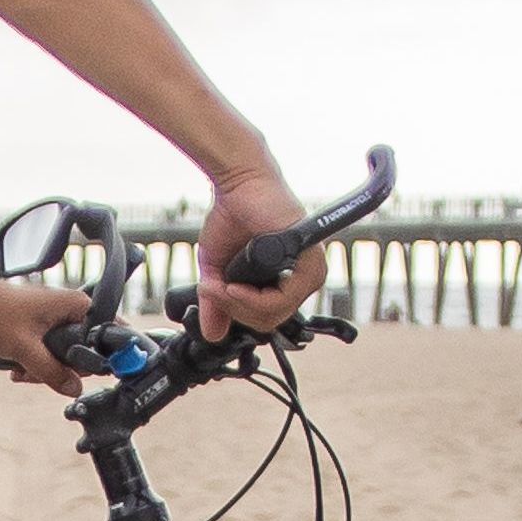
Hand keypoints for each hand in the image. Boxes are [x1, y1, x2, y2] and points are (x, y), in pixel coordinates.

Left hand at [0, 283, 85, 392]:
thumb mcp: (26, 349)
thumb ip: (53, 372)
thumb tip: (75, 389)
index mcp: (78, 306)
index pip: (105, 338)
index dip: (90, 361)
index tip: (70, 373)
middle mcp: (72, 310)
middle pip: (82, 352)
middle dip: (59, 369)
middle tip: (35, 372)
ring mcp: (58, 318)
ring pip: (63, 356)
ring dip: (43, 369)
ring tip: (21, 369)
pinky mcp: (45, 326)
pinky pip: (50, 351)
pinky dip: (35, 362)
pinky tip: (18, 367)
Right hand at [194, 164, 320, 338]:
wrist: (239, 186)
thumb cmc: (233, 218)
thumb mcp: (217, 271)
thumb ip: (216, 304)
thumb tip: (211, 335)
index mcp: (286, 280)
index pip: (266, 318)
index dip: (236, 314)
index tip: (214, 298)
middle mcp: (302, 277)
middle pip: (270, 321)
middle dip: (234, 311)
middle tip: (214, 293)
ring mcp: (309, 270)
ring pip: (276, 314)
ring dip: (240, 305)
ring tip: (222, 288)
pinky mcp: (309, 261)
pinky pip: (282, 299)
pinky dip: (253, 299)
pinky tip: (235, 286)